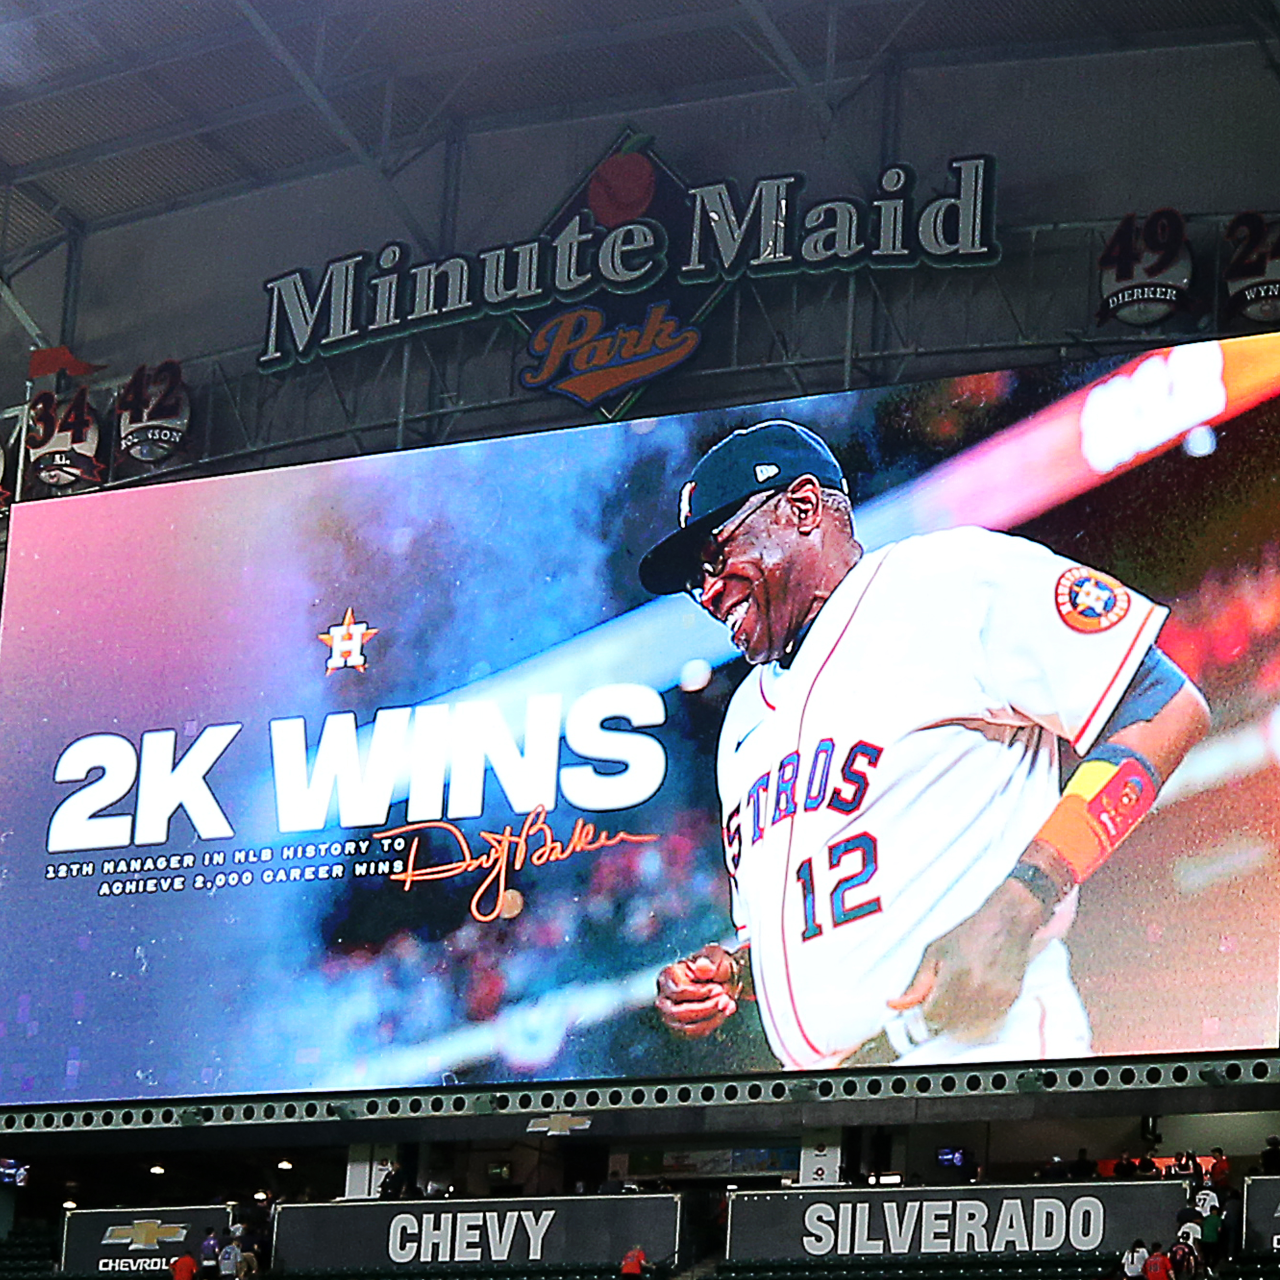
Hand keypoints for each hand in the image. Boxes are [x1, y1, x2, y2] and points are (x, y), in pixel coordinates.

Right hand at [655, 943, 743, 1037]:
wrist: (721, 977)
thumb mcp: (715, 956)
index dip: (701, 992)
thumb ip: (709, 961)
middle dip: (705, 1008)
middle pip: (678, 1011)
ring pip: (685, 1026)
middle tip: (724, 999)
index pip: (678, 990)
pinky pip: (692, 1033)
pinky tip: (722, 1014)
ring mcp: (669, 1014)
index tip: (718, 988)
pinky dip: (710, 1025)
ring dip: (710, 1018)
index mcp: (668, 975)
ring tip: (726, 1006)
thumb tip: (701, 967)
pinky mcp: (679, 1027)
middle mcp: (664, 996)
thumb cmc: (714, 965)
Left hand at [887, 877, 1045, 1043]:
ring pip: (968, 1028)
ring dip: (959, 1019)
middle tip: (940, 999)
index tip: (926, 1005)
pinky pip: (987, 1023)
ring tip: (958, 996)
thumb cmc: (971, 934)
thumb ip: (918, 982)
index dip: (926, 1012)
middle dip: (941, 1016)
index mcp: (956, 976)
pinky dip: (977, 1017)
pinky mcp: (1009, 1001)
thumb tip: (900, 1004)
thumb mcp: (935, 952)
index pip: (933, 1016)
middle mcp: (978, 990)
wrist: (1006, 925)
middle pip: (950, 1025)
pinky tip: (974, 998)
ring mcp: (996, 998)